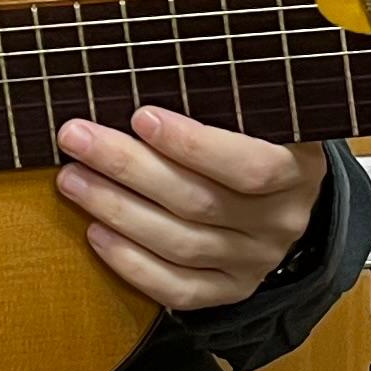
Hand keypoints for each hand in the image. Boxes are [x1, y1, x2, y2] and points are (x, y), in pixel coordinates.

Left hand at [54, 107, 328, 311]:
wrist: (281, 196)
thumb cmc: (254, 137)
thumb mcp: (256, 111)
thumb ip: (220, 98)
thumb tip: (145, 81)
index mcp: (297, 168)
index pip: (250, 166)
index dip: (193, 145)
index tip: (140, 117)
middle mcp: (281, 221)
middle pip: (200, 203)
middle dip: (129, 168)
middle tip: (77, 139)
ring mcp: (256, 261)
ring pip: (182, 245)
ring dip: (118, 211)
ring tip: (73, 180)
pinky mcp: (230, 290)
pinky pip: (179, 289)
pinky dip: (132, 264)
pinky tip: (96, 234)